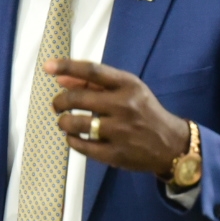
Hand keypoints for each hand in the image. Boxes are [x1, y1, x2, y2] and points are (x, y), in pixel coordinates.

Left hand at [46, 58, 190, 175]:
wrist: (171, 144)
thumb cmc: (144, 112)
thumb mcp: (127, 90)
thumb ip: (95, 83)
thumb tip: (61, 78)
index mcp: (128, 85)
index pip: (92, 71)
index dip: (67, 67)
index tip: (48, 67)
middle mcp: (125, 105)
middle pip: (78, 98)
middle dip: (59, 101)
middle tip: (57, 106)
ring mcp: (120, 131)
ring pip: (76, 124)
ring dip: (63, 122)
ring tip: (65, 122)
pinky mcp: (116, 153)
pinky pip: (82, 146)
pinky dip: (72, 140)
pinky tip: (74, 137)